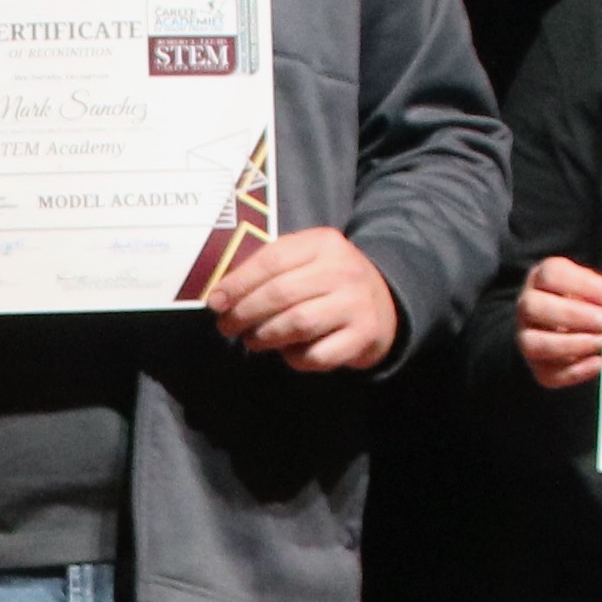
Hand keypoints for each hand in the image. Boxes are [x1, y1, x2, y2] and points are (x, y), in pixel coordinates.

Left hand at [212, 225, 400, 373]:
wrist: (386, 302)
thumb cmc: (329, 282)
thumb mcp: (306, 260)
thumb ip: (268, 270)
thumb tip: (220, 296)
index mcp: (323, 243)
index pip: (272, 260)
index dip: (238, 282)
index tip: (215, 302)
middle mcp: (343, 270)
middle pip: (280, 293)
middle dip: (245, 313)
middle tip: (227, 326)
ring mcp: (356, 304)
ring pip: (297, 324)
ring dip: (265, 336)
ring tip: (253, 339)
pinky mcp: (364, 336)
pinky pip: (317, 355)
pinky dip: (295, 358)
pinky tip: (289, 352)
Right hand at [514, 254, 601, 390]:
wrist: (572, 326)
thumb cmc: (583, 302)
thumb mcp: (591, 288)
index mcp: (540, 280)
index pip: (551, 274)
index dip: (583, 285)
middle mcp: (527, 307)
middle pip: (534, 307)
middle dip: (573, 314)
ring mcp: (527, 338)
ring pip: (534, 344)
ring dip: (572, 344)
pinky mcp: (537, 366)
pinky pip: (548, 373)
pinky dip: (576, 370)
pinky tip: (598, 362)